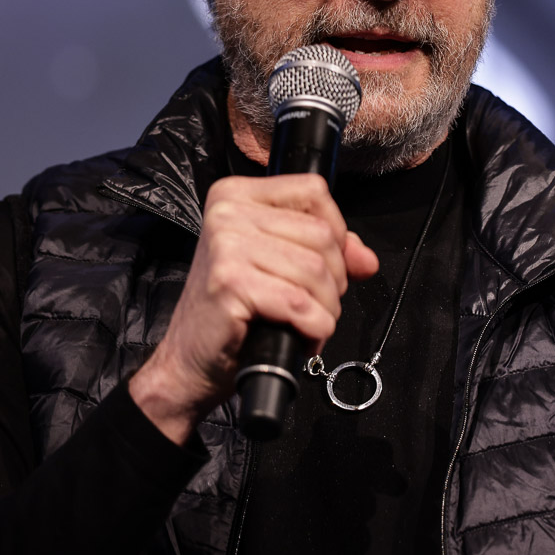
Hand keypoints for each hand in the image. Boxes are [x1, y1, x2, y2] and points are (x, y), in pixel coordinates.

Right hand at [129, 175, 379, 442]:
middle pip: (322, 234)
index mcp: (236, 195)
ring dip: (326, 309)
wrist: (188, 362)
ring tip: (306, 323)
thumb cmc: (232, 313)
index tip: (327, 263)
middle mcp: (227, 212)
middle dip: (334, 279)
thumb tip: (367, 259)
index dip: (336, 231)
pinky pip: (301, 303)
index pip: (314, 191)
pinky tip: (300, 337)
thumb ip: (327, 253)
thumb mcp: (279, 267)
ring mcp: (226, 246)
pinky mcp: (231, 283)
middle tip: (312, 304)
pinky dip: (314, 328)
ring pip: (317, 270)